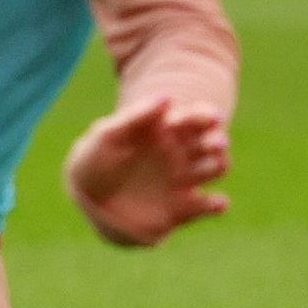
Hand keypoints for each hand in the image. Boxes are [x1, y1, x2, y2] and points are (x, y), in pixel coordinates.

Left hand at [62, 94, 231, 247]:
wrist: (88, 199)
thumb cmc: (95, 158)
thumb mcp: (109, 135)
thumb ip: (136, 116)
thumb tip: (167, 97)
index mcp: (166, 131)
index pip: (194, 118)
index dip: (204, 116)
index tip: (209, 118)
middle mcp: (181, 154)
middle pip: (210, 143)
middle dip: (216, 141)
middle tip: (216, 142)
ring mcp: (183, 181)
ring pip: (213, 170)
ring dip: (219, 166)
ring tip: (218, 164)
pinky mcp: (181, 209)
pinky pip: (205, 206)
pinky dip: (215, 204)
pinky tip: (218, 202)